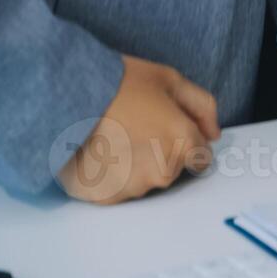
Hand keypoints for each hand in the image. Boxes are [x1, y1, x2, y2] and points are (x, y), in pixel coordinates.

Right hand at [57, 56, 220, 204]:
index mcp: (184, 142)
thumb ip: (201, 107)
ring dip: (135, 166)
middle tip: (133, 128)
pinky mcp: (107, 197)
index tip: (164, 130)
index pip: (200, 157)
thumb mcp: (170, 80)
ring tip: (111, 140)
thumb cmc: (116, 84)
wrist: (62, 97)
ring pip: (145, 181)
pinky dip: (111, 177)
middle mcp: (164, 170)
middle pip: (172, 169)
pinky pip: (118, 189)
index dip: (184, 142)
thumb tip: (214, 133)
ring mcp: (135, 186)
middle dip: (161, 153)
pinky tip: (98, 154)